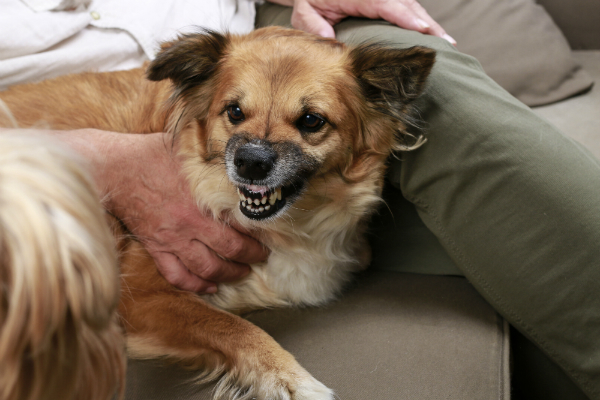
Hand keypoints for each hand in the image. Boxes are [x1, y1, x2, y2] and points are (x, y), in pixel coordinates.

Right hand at [55, 129, 268, 292]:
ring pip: (208, 269)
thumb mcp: (188, 150)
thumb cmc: (149, 155)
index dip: (258, 233)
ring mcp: (172, 240)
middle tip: (262, 256)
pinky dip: (196, 286)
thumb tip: (233, 159)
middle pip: (231, 251)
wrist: (111, 169)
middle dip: (252, 257)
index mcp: (203, 200)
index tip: (269, 234)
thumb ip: (212, 160)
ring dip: (229, 274)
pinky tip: (209, 287)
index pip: (241, 224)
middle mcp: (191, 224)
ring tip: (242, 273)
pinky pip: (177, 276)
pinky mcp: (156, 248)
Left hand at [271, 0, 455, 43]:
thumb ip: (316, 26)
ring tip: (446, 42)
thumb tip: (330, 40)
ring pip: (410, 5)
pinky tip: (432, 33)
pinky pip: (406, 7)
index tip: (421, 29)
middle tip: (445, 43)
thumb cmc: (308, 1)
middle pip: (406, 4)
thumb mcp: (305, 13)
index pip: (385, 4)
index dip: (405, 17)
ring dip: (428, 22)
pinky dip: (419, 19)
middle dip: (426, 23)